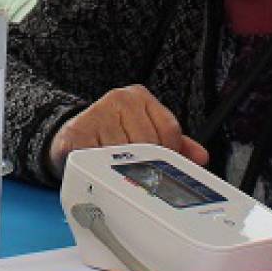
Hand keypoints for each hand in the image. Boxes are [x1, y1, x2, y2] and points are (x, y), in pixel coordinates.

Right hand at [48, 85, 209, 173]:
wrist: (71, 131)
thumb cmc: (112, 132)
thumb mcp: (144, 129)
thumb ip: (174, 142)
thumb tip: (200, 157)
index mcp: (140, 97)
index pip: (169, 130)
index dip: (170, 154)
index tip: (162, 166)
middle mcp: (120, 99)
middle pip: (148, 143)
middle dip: (146, 163)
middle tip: (138, 173)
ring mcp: (97, 113)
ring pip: (125, 154)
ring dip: (123, 168)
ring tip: (117, 170)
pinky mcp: (77, 132)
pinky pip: (98, 160)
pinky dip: (101, 170)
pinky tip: (101, 169)